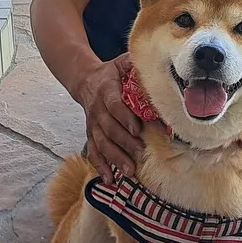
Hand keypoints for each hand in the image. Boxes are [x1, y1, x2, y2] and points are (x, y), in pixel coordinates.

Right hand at [78, 55, 145, 179]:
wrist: (85, 81)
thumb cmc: (111, 73)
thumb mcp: (122, 63)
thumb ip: (135, 64)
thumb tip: (156, 64)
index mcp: (106, 90)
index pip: (114, 105)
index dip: (124, 117)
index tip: (137, 129)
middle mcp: (97, 109)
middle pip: (109, 129)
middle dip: (125, 144)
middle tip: (141, 155)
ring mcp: (92, 124)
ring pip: (102, 144)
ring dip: (115, 158)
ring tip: (129, 171)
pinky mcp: (91, 135)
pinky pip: (93, 152)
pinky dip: (100, 166)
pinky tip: (110, 180)